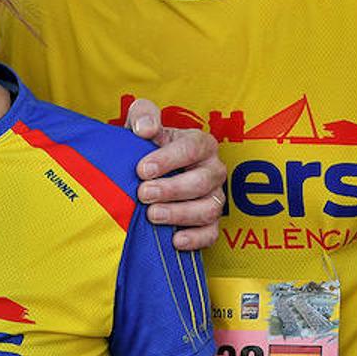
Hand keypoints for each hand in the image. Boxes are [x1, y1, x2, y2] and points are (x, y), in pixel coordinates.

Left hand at [126, 98, 226, 250]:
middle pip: (202, 181)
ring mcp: (214, 197)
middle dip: (171, 189)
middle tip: (143, 194)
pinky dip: (195, 239)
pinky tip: (174, 240)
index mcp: (200, 143)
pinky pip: (211, 234)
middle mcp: (213, 170)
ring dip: (179, 214)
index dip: (168, 159)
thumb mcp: (141, 124)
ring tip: (152, 215)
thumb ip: (142, 115)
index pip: (192, 148)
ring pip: (208, 209)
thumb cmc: (146, 146)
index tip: (142, 169)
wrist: (145, 172)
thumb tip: (145, 128)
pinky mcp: (210, 223)